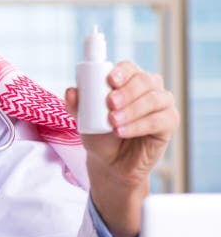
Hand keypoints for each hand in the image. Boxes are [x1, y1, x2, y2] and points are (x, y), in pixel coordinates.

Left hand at [65, 61, 179, 236]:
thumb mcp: (80, 122)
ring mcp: (158, 107)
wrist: (109, 168)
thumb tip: (71, 90)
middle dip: (125, 91)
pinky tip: (125, 130)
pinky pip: (161, 118)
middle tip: (109, 105)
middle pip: (144, 79)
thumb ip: (75, 105)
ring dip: (132, 108)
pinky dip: (142, 122)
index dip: (120, 69)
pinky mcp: (166, 126)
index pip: (126, 67)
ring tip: (114, 123)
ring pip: (154, 97)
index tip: (108, 78)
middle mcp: (144, 91)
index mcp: (122, 84)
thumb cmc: (96, 140)